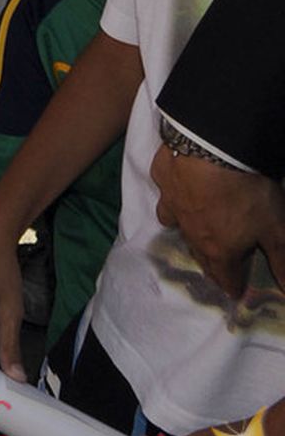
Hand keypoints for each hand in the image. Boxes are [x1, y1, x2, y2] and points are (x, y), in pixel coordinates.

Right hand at [152, 145, 284, 301]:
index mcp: (219, 249)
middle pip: (200, 257)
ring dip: (186, 232)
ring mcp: (173, 204)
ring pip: (175, 226)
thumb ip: (282, 260)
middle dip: (210, 265)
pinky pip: (164, 193)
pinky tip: (178, 187)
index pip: (226, 278)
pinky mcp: (162, 177)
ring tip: (193, 228)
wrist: (212, 145)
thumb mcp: (276, 228)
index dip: (234, 286)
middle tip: (219, 267)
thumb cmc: (248, 190)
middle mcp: (192, 232)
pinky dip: (172, 195)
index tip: (237, 290)